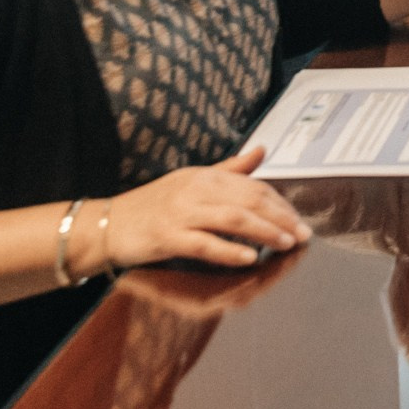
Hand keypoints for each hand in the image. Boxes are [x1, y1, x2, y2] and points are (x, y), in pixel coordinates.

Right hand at [102, 148, 311, 270]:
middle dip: (281, 217)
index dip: (280, 203)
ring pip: (233, 219)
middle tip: (303, 234)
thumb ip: (230, 170)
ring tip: (286, 244)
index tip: (299, 219)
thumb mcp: (192, 181)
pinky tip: (249, 257)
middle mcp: (195, 189)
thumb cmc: (152, 205)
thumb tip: (263, 151)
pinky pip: (204, 243)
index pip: (253, 186)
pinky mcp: (167, 236)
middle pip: (249, 200)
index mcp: (204, 176)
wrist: (105, 225)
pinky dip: (229, 250)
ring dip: (264, 231)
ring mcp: (181, 212)